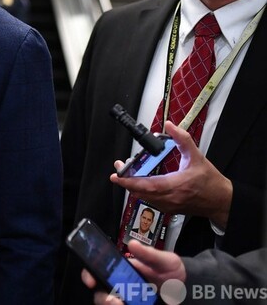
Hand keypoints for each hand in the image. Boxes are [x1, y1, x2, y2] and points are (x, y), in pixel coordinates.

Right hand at [80, 240, 185, 303]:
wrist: (189, 289)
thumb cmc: (173, 272)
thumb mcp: (165, 260)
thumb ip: (150, 254)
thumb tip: (132, 244)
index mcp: (122, 270)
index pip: (98, 270)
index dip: (90, 275)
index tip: (90, 280)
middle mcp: (121, 286)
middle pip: (101, 293)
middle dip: (102, 298)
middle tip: (113, 300)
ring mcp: (128, 299)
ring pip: (110, 303)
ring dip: (111, 304)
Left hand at [110, 122, 232, 228]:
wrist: (221, 201)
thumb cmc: (210, 182)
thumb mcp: (197, 157)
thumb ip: (183, 140)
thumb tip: (170, 126)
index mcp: (175, 185)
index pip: (146, 185)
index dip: (129, 181)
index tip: (116, 176)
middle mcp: (169, 198)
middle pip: (139, 192)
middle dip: (126, 181)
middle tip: (120, 168)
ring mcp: (168, 206)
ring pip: (143, 197)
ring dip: (133, 186)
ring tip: (129, 173)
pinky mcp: (169, 209)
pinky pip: (150, 201)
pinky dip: (142, 192)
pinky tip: (141, 182)